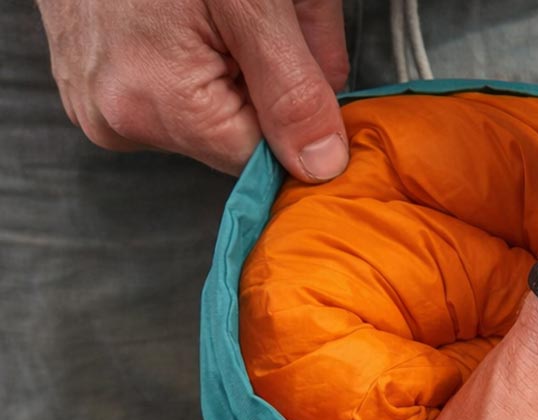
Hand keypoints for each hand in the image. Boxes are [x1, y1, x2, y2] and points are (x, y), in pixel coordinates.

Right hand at [36, 0, 349, 180]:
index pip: (262, 160)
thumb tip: (323, 165)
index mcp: (154, 106)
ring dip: (235, 65)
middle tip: (255, 19)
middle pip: (236, 134)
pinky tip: (185, 15)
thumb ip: (294, 91)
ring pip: (210, 110)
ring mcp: (98, 101)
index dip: (296, 113)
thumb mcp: (255, 4)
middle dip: (266, 81)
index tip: (293, 58)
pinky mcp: (93, 82)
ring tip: (216, 11)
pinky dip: (198, 55)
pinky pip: (173, 89)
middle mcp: (118, 117)